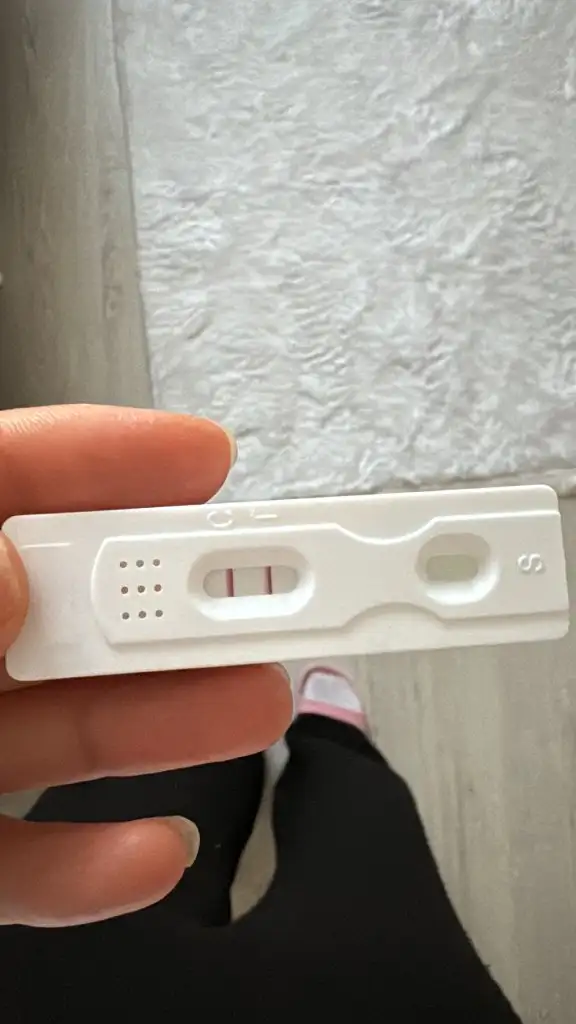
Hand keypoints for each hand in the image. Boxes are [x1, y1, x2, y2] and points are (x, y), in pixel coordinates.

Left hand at [0, 405, 291, 926]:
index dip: (108, 459)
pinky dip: (90, 864)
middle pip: (61, 606)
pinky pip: (22, 855)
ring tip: (253, 707)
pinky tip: (149, 852)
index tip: (203, 457)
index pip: (7, 481)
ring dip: (165, 724)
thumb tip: (8, 569)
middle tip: (262, 594)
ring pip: (61, 727)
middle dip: (169, 601)